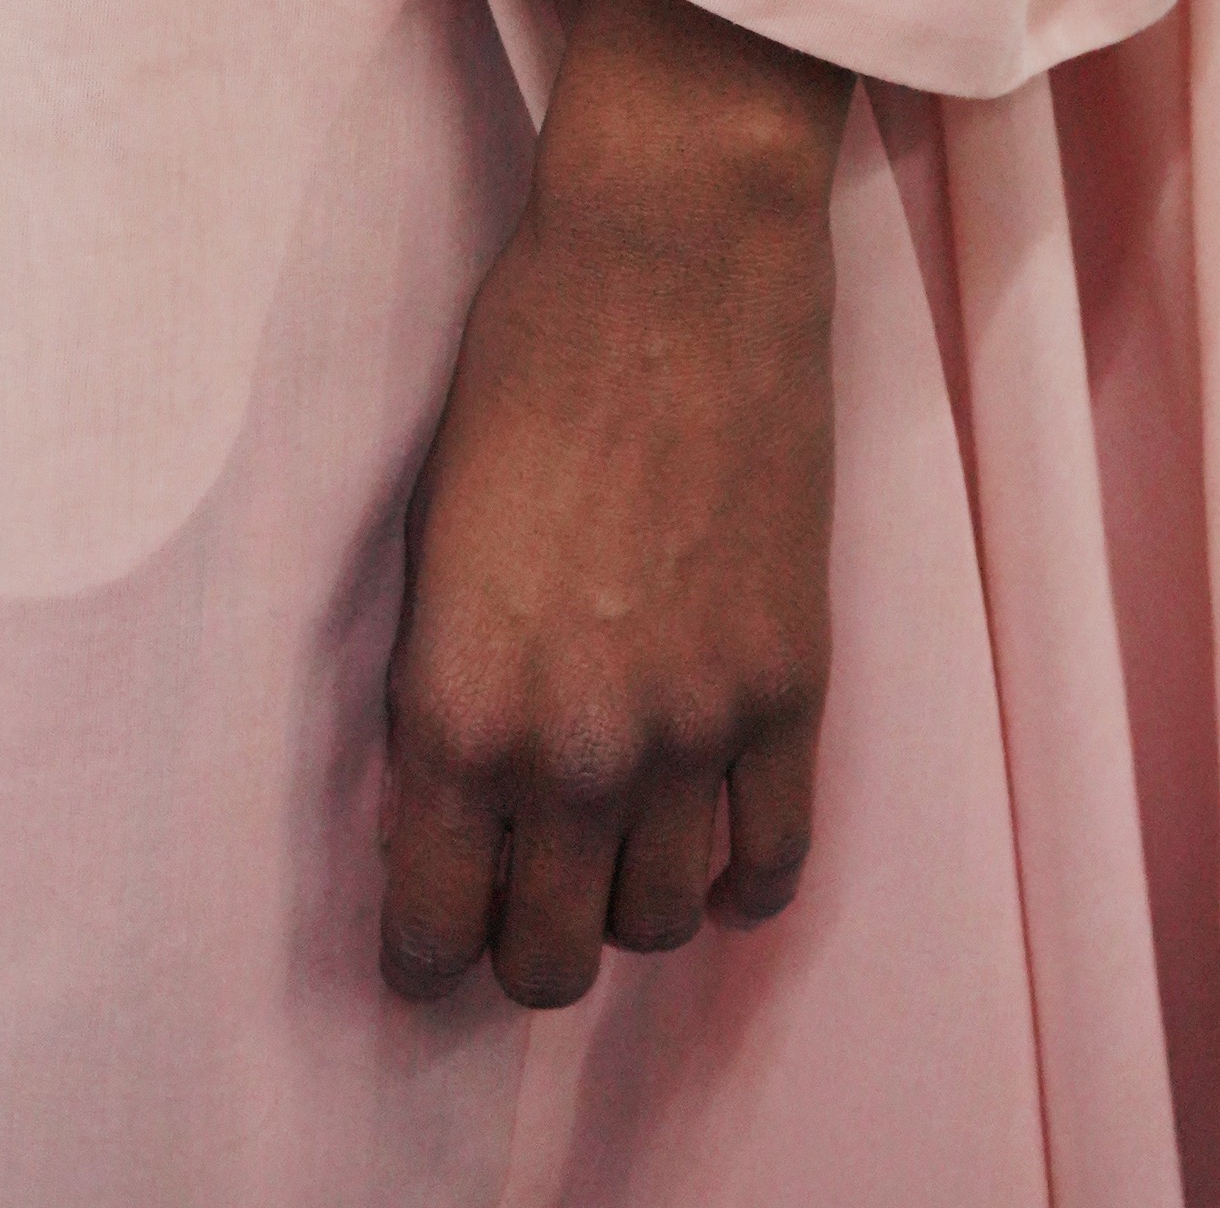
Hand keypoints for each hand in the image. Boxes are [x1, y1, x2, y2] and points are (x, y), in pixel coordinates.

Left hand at [380, 0, 850, 1009]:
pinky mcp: (790, 684)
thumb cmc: (524, 365)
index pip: (432, 930)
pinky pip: (774, 859)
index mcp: (456, 710)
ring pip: (660, 924)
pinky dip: (739, 872)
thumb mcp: (429, 543)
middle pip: (551, 961)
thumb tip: (448, 800)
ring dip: (630, 901)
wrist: (672, 259)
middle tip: (523, 890)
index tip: (436, 920)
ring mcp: (692, 727)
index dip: (428, 943)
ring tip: (616, 843)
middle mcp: (571, 749)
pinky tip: (713, 834)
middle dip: (525, 943)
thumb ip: (442, 691)